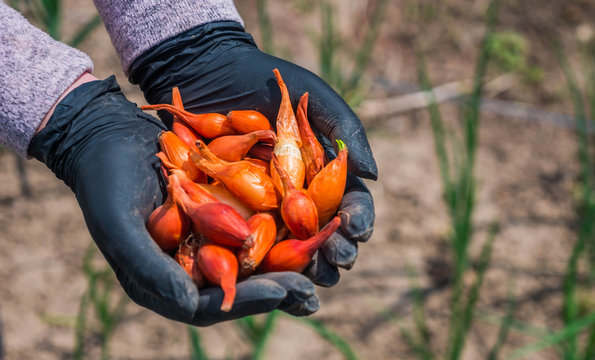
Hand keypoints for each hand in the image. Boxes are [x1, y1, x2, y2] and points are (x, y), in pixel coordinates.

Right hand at [28, 76, 318, 324]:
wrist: (107, 132)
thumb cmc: (104, 181)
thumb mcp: (119, 224)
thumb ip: (150, 269)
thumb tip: (191, 306)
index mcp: (166, 278)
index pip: (212, 304)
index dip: (248, 301)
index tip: (282, 292)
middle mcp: (191, 263)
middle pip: (241, 287)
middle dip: (279, 288)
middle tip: (312, 289)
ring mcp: (208, 236)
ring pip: (254, 260)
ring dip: (288, 264)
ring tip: (323, 265)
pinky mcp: (221, 209)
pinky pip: (256, 224)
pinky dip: (283, 226)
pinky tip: (312, 223)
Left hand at [129, 21, 376, 286]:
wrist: (209, 70)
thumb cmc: (267, 81)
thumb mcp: (315, 99)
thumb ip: (347, 132)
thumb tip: (374, 176)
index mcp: (322, 176)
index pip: (349, 206)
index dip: (357, 220)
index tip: (355, 229)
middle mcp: (296, 198)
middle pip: (323, 235)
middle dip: (335, 250)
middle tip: (336, 257)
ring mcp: (262, 208)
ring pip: (290, 248)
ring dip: (306, 266)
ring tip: (313, 271)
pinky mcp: (228, 211)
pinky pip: (244, 242)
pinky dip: (259, 262)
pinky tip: (269, 274)